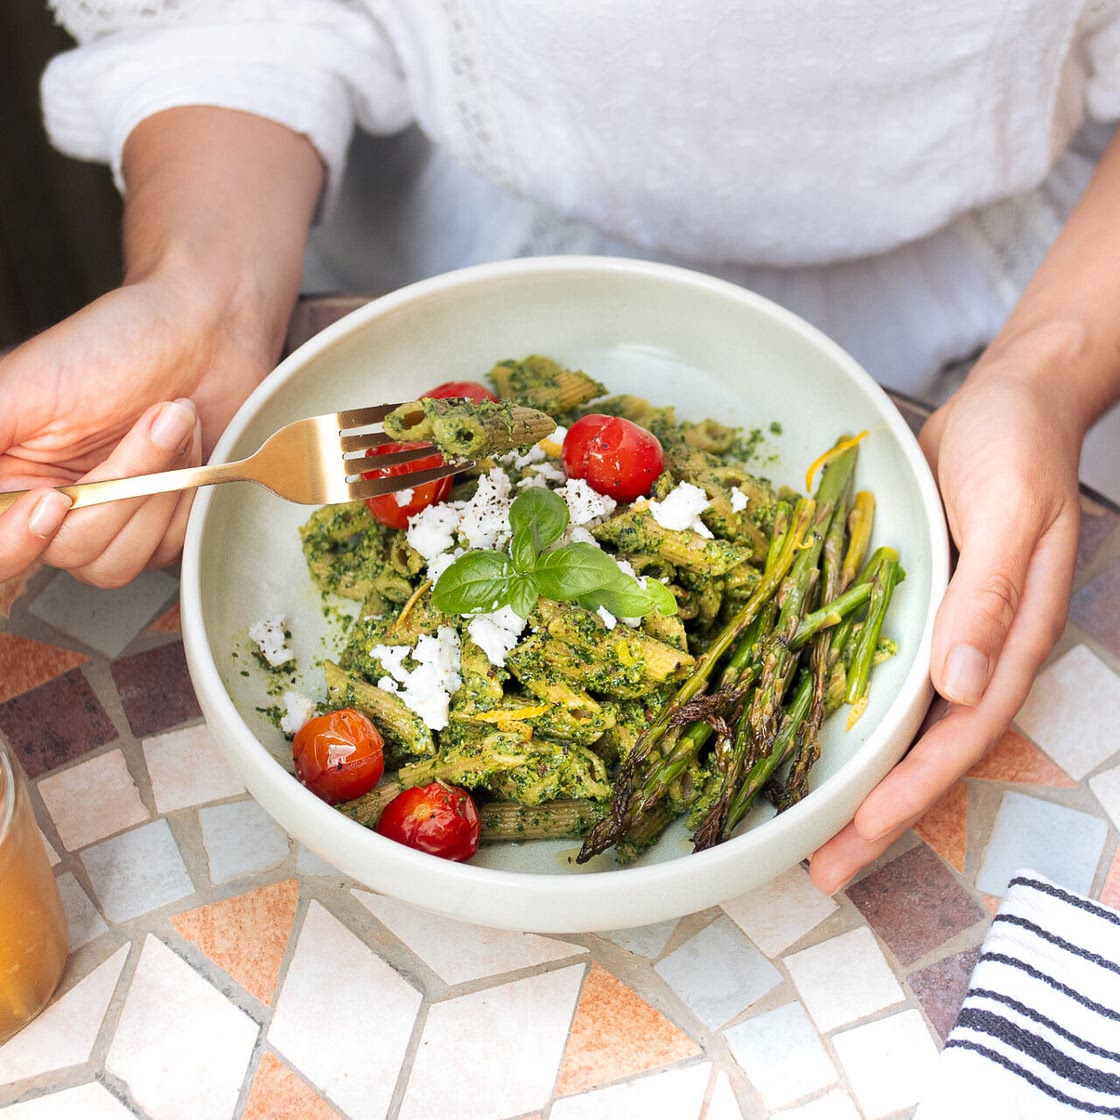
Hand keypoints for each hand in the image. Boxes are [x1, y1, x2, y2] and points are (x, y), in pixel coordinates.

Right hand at [0, 268, 272, 586]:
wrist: (204, 333)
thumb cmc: (115, 344)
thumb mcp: (22, 385)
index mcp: (6, 477)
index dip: (18, 540)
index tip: (56, 499)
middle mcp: (52, 510)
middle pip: (69, 552)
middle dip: (121, 484)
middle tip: (154, 420)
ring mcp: (108, 522)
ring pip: (118, 561)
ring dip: (159, 487)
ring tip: (173, 423)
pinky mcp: (160, 527)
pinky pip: (168, 549)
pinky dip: (187, 498)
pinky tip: (191, 448)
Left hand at [808, 345, 1082, 890]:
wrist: (1008, 403)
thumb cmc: (1016, 452)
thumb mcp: (1009, 516)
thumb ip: (987, 599)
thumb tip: (962, 686)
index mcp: (1008, 641)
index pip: (957, 737)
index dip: (909, 792)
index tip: (857, 836)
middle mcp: (976, 651)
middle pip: (925, 751)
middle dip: (876, 814)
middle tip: (819, 869)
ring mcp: (946, 634)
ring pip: (902, 724)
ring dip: (860, 779)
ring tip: (807, 830)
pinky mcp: (916, 609)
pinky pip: (882, 675)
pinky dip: (852, 716)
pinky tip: (814, 738)